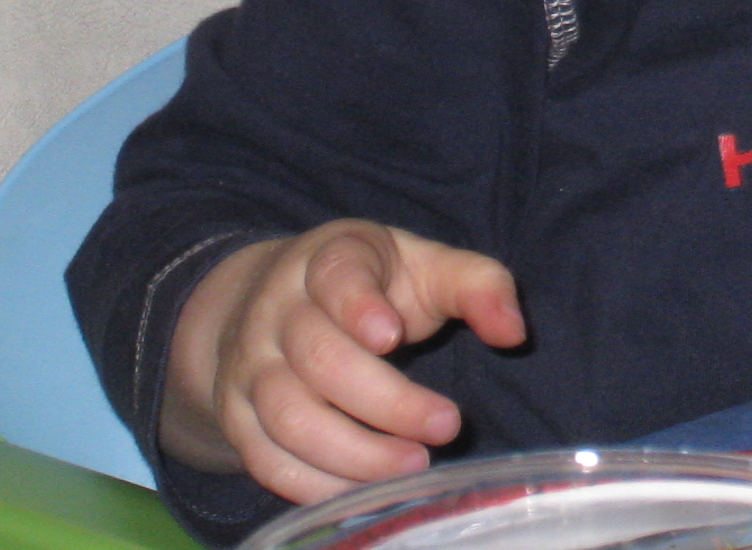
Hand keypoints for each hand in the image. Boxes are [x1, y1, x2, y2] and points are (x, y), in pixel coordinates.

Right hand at [161, 220, 525, 504]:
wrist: (269, 303)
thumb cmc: (373, 285)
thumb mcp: (426, 266)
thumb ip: (478, 286)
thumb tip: (515, 332)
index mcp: (328, 259)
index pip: (335, 277)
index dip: (357, 306)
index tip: (393, 337)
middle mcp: (276, 311)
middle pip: (320, 360)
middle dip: (386, 402)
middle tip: (447, 425)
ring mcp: (249, 367)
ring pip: (289, 417)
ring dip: (355, 452)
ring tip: (415, 466)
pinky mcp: (236, 418)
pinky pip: (266, 460)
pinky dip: (316, 484)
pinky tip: (368, 492)